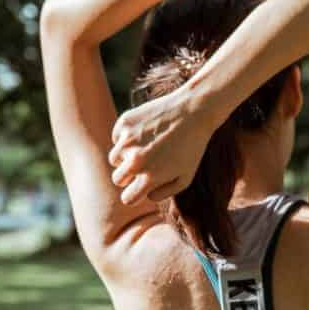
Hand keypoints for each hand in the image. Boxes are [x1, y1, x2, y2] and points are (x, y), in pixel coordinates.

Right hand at [108, 90, 213, 205]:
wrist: (194, 110)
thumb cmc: (192, 147)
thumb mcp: (186, 177)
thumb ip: (164, 193)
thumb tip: (145, 196)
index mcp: (149, 178)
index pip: (127, 199)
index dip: (134, 195)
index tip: (140, 188)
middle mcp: (135, 161)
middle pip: (118, 179)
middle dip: (129, 176)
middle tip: (146, 164)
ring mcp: (127, 141)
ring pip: (115, 158)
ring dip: (126, 157)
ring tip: (147, 146)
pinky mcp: (124, 123)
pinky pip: (117, 137)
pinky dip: (126, 137)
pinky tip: (145, 131)